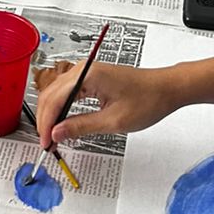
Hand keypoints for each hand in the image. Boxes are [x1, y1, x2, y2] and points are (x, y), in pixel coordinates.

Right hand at [35, 59, 182, 144]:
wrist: (167, 89)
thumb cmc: (147, 100)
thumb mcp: (113, 121)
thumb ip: (81, 126)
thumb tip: (57, 133)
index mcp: (88, 75)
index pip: (54, 99)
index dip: (46, 123)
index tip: (46, 142)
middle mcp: (83, 70)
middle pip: (50, 94)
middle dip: (46, 120)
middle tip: (47, 143)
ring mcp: (86, 73)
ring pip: (57, 94)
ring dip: (52, 115)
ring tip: (53, 137)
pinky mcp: (91, 78)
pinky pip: (69, 93)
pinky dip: (63, 109)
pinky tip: (63, 124)